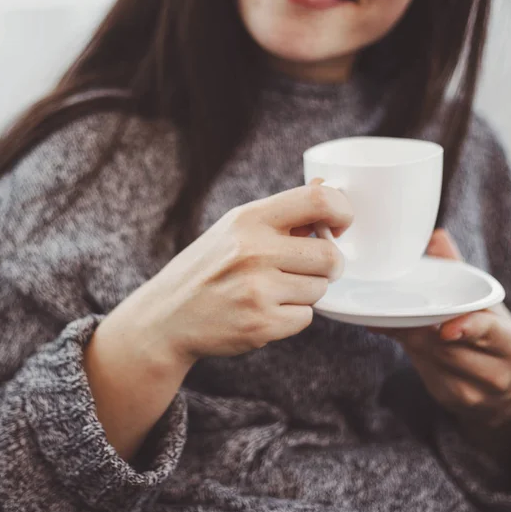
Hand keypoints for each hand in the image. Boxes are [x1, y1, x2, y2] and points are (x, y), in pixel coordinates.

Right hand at [101, 182, 352, 366]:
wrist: (168, 316)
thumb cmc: (209, 266)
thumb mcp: (236, 228)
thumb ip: (283, 212)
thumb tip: (326, 186)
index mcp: (250, 219)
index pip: (317, 199)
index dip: (342, 210)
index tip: (341, 224)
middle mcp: (254, 251)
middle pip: (330, 255)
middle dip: (330, 265)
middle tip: (313, 268)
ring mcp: (257, 289)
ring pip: (320, 289)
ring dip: (307, 291)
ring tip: (275, 290)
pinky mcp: (260, 324)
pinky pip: (306, 317)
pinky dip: (293, 316)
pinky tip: (266, 310)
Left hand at [371, 229, 510, 458]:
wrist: (504, 394)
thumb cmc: (493, 338)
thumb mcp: (487, 306)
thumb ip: (461, 271)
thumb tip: (436, 237)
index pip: (493, 333)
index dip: (469, 328)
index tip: (446, 328)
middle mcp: (497, 371)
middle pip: (449, 347)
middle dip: (419, 326)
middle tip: (392, 305)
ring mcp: (472, 391)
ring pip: (429, 358)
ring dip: (406, 334)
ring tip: (386, 313)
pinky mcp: (450, 398)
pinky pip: (421, 369)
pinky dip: (403, 346)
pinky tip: (387, 329)